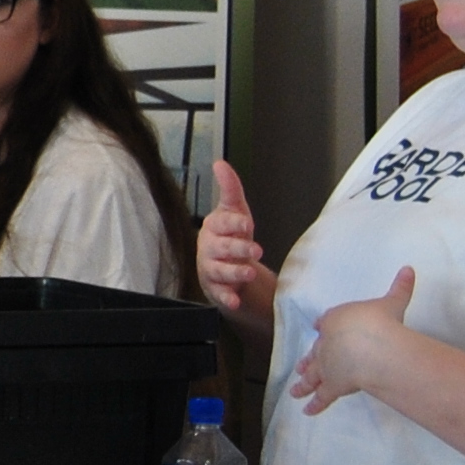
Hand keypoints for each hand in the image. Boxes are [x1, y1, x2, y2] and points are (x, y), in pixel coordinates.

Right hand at [197, 161, 266, 311]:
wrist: (225, 266)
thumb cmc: (231, 235)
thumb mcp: (234, 211)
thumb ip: (230, 188)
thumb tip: (220, 163)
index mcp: (214, 227)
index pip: (222, 224)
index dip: (234, 224)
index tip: (247, 224)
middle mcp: (209, 248)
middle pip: (222, 248)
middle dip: (238, 249)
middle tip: (255, 250)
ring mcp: (211, 269)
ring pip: (220, 271)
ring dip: (234, 273)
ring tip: (249, 273)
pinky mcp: (215, 289)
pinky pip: (219, 295)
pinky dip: (226, 298)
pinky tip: (234, 301)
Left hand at [289, 267, 415, 413]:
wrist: (371, 346)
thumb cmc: (379, 322)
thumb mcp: (391, 302)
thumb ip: (399, 288)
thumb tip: (409, 269)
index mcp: (335, 320)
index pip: (326, 323)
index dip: (323, 326)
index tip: (318, 328)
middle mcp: (326, 343)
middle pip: (315, 351)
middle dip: (309, 359)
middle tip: (300, 366)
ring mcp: (327, 366)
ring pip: (312, 375)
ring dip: (303, 383)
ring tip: (295, 390)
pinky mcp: (332, 385)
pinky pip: (322, 397)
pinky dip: (314, 405)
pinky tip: (307, 412)